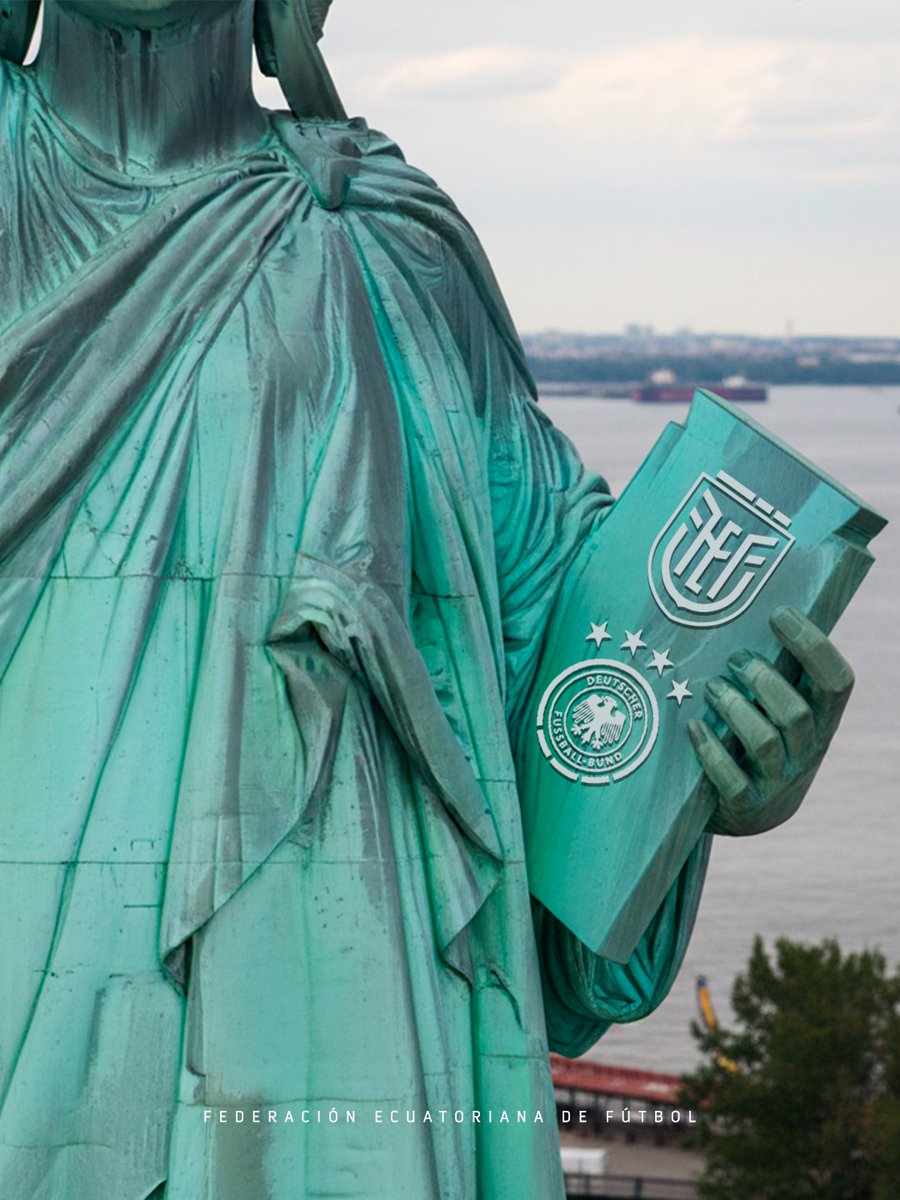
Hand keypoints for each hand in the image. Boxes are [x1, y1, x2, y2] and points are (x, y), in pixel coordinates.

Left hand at [688, 606, 853, 836]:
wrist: (741, 810)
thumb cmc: (753, 738)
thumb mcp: (773, 709)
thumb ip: (773, 672)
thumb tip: (745, 603)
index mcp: (821, 722)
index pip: (837, 683)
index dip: (813, 645)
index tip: (779, 613)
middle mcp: (806, 753)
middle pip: (798, 713)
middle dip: (763, 680)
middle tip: (734, 658)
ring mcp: (778, 784)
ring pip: (766, 743)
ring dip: (735, 708)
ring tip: (710, 687)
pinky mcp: (745, 807)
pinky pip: (731, 780)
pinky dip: (711, 751)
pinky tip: (693, 727)